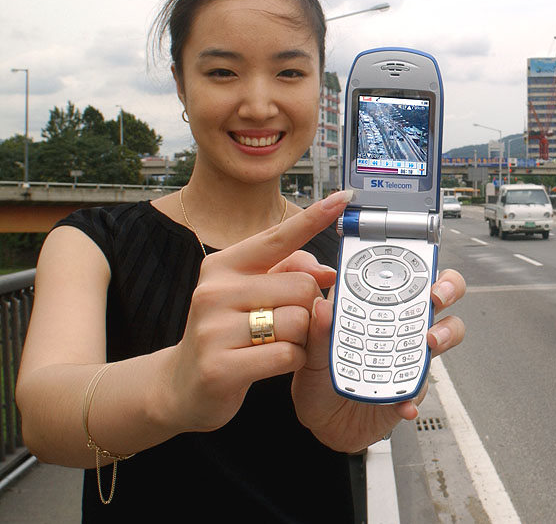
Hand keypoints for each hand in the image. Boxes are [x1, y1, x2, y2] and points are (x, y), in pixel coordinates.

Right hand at [158, 192, 349, 434]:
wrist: (181, 386)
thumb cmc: (226, 333)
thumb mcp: (250, 294)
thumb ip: (288, 272)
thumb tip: (328, 272)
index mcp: (224, 265)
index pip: (278, 237)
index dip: (313, 218)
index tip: (343, 199)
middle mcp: (215, 291)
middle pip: (303, 285)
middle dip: (307, 308)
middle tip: (283, 324)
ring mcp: (214, 329)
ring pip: (299, 321)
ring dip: (300, 338)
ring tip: (272, 345)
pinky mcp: (220, 367)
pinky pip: (287, 355)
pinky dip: (291, 361)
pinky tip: (268, 364)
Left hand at [292, 268, 465, 452]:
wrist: (324, 424)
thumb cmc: (317, 380)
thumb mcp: (309, 354)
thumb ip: (317, 332)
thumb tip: (323, 307)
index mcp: (374, 308)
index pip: (400, 275)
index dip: (414, 263)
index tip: (414, 262)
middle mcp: (399, 326)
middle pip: (438, 295)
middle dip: (447, 286)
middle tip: (436, 294)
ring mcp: (410, 355)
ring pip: (445, 333)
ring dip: (444, 334)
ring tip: (430, 343)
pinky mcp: (412, 387)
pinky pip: (422, 388)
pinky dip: (414, 396)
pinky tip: (404, 403)